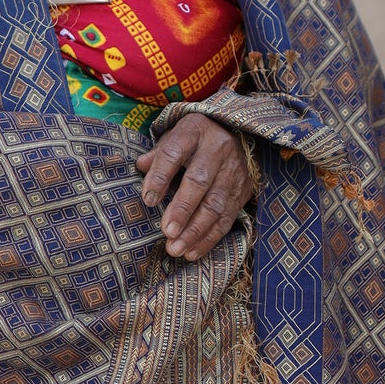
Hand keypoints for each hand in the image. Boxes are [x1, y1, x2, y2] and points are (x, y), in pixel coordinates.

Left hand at [135, 114, 252, 260]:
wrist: (237, 133)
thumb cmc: (195, 139)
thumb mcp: (175, 136)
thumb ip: (158, 153)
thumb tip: (141, 166)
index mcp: (194, 131)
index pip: (174, 153)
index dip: (160, 177)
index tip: (148, 201)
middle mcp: (218, 148)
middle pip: (199, 181)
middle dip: (182, 210)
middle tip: (166, 232)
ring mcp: (234, 170)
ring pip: (215, 204)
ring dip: (195, 231)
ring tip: (176, 248)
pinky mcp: (244, 189)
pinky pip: (227, 217)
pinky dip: (210, 238)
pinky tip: (193, 252)